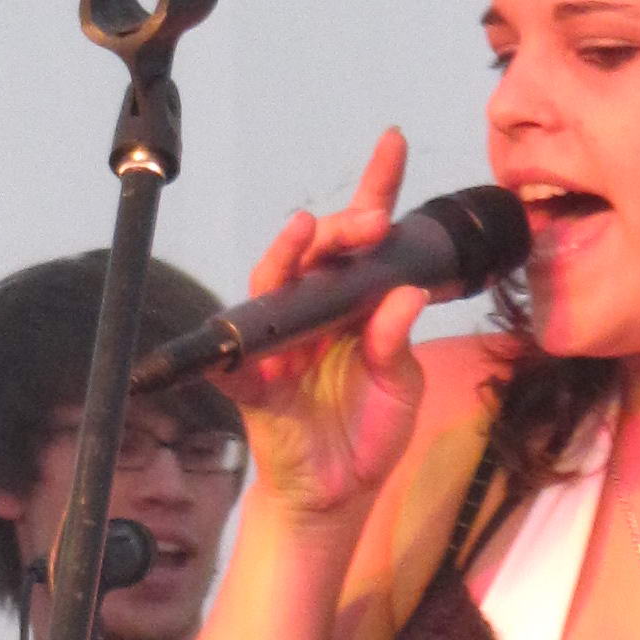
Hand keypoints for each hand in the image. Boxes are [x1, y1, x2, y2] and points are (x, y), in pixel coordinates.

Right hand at [232, 127, 429, 525]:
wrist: (337, 497)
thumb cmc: (366, 434)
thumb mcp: (400, 388)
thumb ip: (399, 345)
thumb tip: (406, 297)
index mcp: (353, 305)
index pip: (363, 241)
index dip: (374, 188)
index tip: (391, 142)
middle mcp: (313, 311)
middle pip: (319, 252)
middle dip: (343, 227)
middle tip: (372, 219)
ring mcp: (280, 341)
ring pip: (274, 283)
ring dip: (289, 254)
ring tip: (309, 229)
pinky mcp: (253, 382)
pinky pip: (233, 357)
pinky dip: (233, 343)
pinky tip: (250, 330)